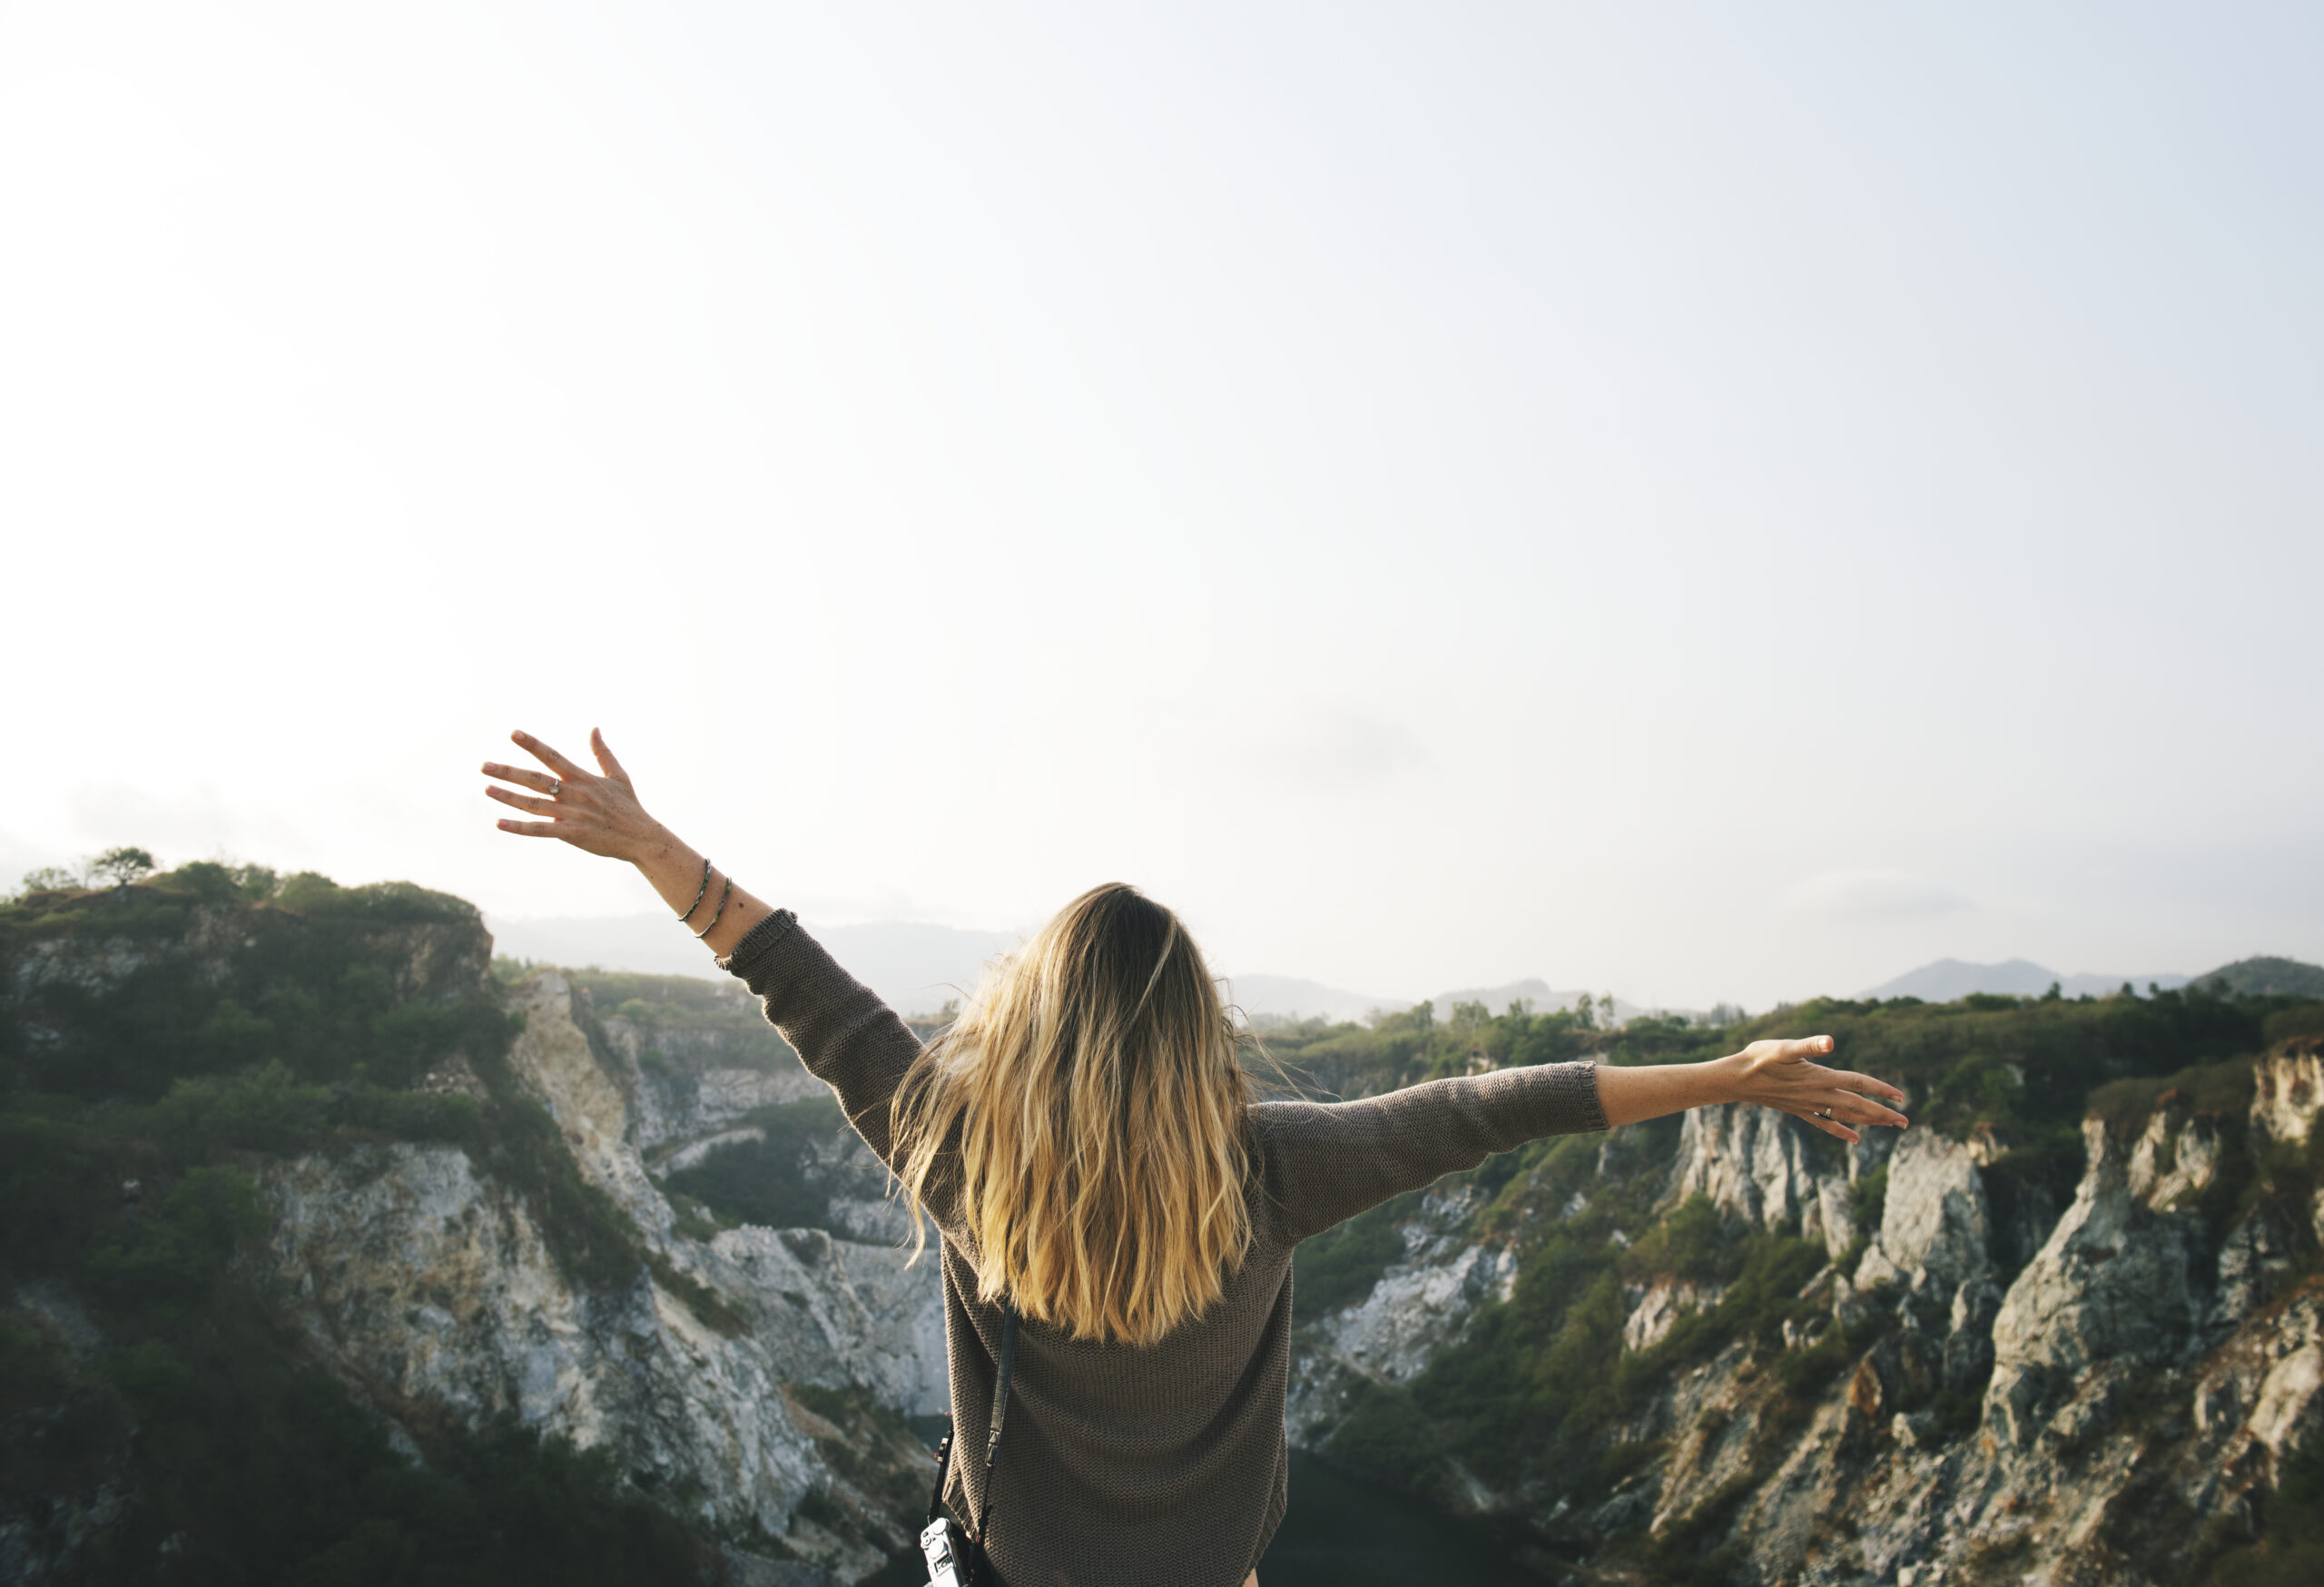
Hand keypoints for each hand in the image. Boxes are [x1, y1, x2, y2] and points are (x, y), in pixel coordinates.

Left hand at [483, 729, 667, 862]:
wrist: (641, 837)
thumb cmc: (629, 807)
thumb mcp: (618, 775)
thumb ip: (603, 752)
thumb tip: (594, 728)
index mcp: (583, 778)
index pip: (553, 756)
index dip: (533, 744)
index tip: (514, 733)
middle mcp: (574, 793)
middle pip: (535, 779)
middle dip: (509, 772)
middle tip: (484, 766)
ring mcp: (572, 814)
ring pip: (533, 804)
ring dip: (508, 796)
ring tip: (487, 788)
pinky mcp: (571, 833)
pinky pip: (540, 829)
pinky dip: (519, 827)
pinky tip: (500, 823)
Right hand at [1725, 1036, 1907, 1144]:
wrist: (1737, 1079)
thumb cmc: (1759, 1058)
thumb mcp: (1783, 1047)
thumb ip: (1809, 1046)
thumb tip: (1829, 1042)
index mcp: (1821, 1077)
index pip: (1858, 1083)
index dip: (1881, 1089)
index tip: (1902, 1098)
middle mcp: (1818, 1094)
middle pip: (1857, 1105)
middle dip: (1882, 1114)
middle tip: (1905, 1123)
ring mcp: (1809, 1105)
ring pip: (1845, 1116)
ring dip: (1868, 1121)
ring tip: (1888, 1126)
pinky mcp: (1799, 1110)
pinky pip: (1825, 1123)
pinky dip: (1841, 1130)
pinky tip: (1853, 1138)